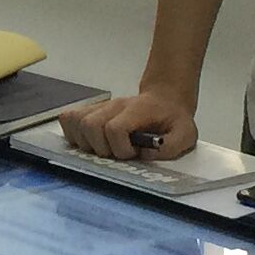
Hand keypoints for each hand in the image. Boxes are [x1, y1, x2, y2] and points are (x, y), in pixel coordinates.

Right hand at [60, 86, 198, 161]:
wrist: (164, 100)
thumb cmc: (173, 119)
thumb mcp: (186, 134)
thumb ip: (171, 147)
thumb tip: (144, 154)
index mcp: (137, 110)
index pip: (114, 128)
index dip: (120, 148)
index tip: (132, 154)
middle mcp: (114, 106)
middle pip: (90, 125)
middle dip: (100, 148)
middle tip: (116, 153)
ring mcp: (100, 107)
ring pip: (75, 121)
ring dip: (85, 143)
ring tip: (103, 149)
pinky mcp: (90, 111)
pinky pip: (68, 119)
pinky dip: (73, 134)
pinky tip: (89, 143)